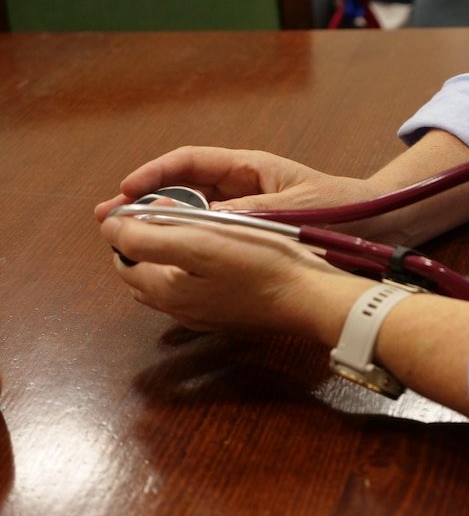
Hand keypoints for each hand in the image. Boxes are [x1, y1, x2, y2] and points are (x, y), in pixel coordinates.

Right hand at [94, 146, 378, 222]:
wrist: (379, 226)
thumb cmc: (342, 207)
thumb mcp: (290, 209)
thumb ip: (244, 214)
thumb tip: (195, 223)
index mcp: (249, 167)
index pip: (190, 162)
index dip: (154, 174)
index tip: (126, 191)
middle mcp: (243, 186)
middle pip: (184, 189)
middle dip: (147, 202)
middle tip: (110, 220)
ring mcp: (247, 210)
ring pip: (195, 215)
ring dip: (162, 225)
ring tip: (127, 241)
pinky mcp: (254, 235)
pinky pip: (214, 236)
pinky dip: (190, 243)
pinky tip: (170, 258)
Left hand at [101, 214, 370, 340]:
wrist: (311, 297)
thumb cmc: (260, 265)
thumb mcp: (199, 243)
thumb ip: (146, 237)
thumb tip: (109, 227)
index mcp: (164, 290)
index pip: (123, 255)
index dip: (129, 225)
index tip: (152, 200)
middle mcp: (179, 309)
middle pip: (144, 270)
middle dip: (146, 239)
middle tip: (171, 208)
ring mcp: (206, 315)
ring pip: (169, 279)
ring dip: (170, 252)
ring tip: (193, 224)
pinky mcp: (230, 314)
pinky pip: (196, 287)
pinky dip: (193, 266)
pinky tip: (216, 251)